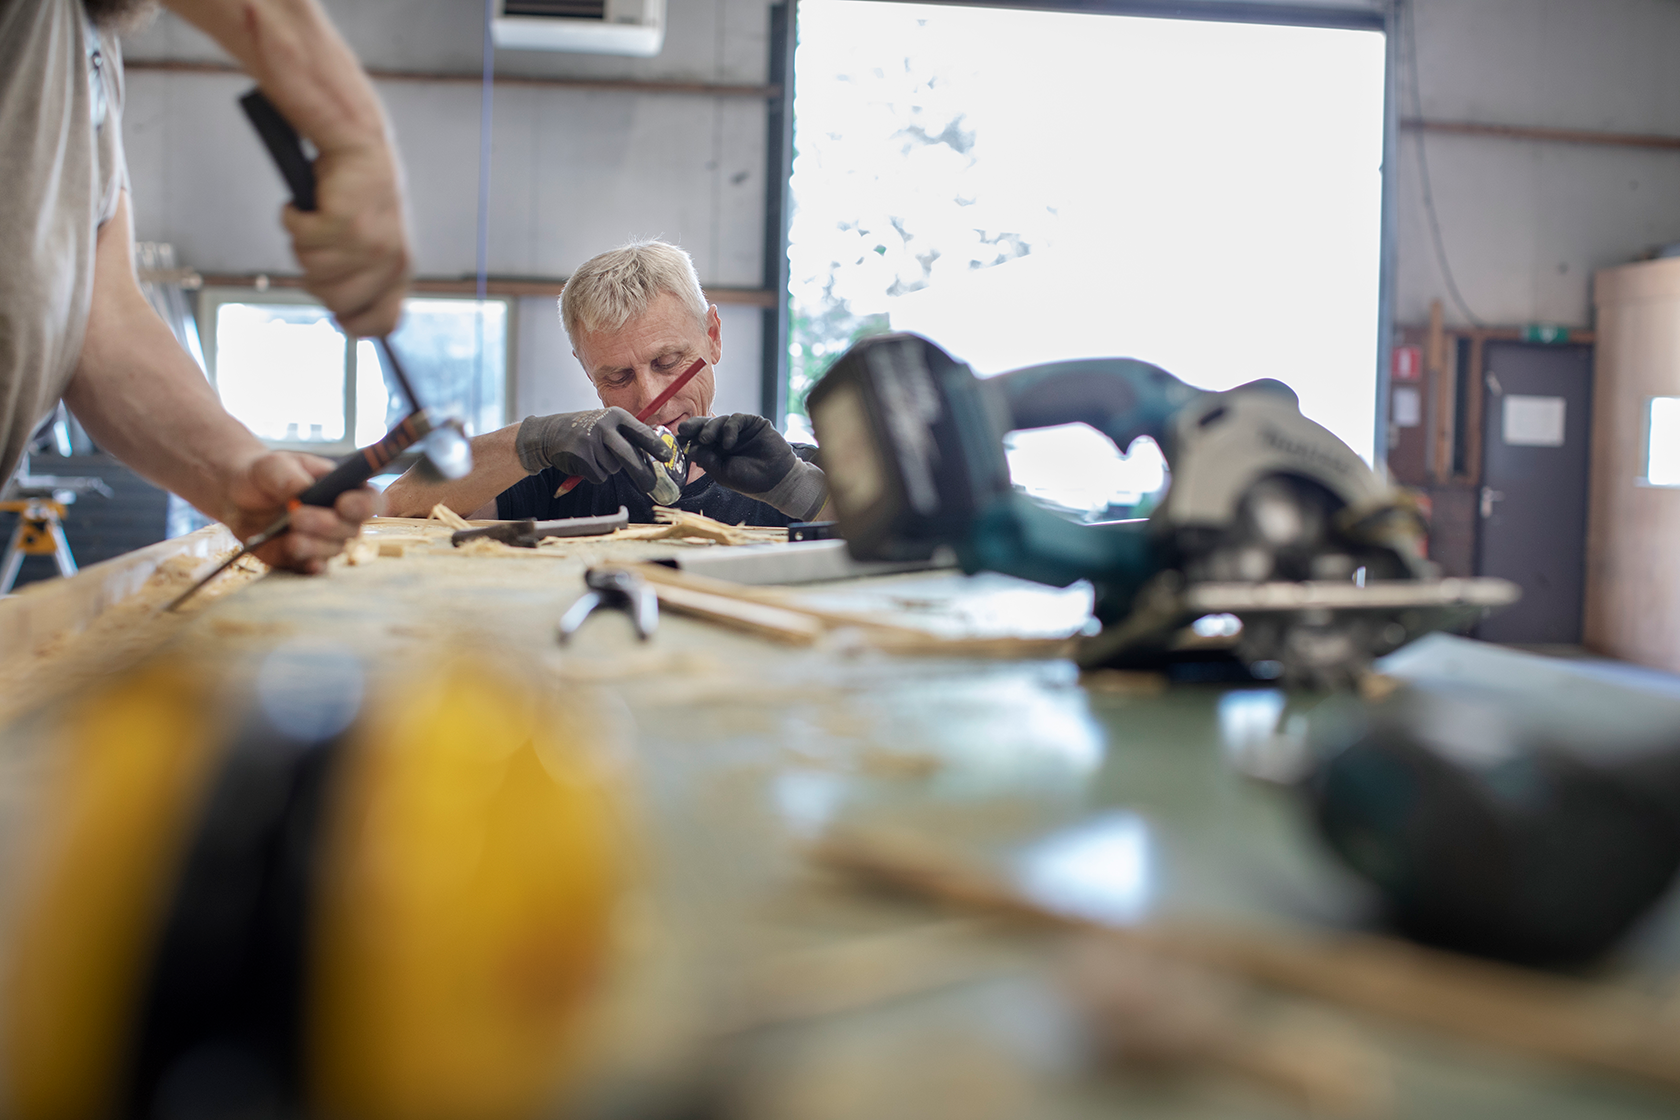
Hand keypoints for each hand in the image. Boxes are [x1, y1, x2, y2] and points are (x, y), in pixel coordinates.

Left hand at [223, 452, 378, 573]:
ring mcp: (324, 540)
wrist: (239, 496)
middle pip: (352, 529)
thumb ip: (288, 475)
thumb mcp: (274, 464)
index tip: (343, 504)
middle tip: (298, 516)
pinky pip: (315, 568)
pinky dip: (312, 567)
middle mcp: (341, 517)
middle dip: (328, 525)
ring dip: (314, 546)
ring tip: (290, 538)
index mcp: (344, 489)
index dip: (363, 506)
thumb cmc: (266, 474)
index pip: (369, 500)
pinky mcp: (305, 558)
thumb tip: (302, 490)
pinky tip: (307, 563)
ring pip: (333, 550)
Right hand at [281, 140, 409, 336]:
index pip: (385, 323)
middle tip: (319, 248)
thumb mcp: (374, 246)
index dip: (354, 322)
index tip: (337, 309)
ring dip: (303, 242)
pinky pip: (299, 235)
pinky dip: (292, 217)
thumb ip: (364, 280)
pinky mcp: (342, 222)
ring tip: (319, 219)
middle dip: (315, 277)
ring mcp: (367, 244)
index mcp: (401, 272)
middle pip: (334, 302)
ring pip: (311, 268)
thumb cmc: (359, 198)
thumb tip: (341, 314)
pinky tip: (308, 205)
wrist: (360, 147)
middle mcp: (390, 262)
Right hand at [515, 408, 671, 490]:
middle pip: (630, 456)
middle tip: (651, 486)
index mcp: (616, 416)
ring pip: (613, 468)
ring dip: (608, 468)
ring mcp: (590, 441)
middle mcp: (604, 426)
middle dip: (642, 474)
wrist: (551, 433)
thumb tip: (657, 453)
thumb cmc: (587, 430)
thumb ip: (629, 435)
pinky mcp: (580, 456)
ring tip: (594, 456)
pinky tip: (584, 462)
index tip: (667, 458)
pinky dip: (595, 475)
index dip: (656, 447)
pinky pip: (599, 476)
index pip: (642, 433)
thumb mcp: (608, 424)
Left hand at [677, 414, 828, 519]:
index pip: (697, 440)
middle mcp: (725, 438)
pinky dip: (729, 429)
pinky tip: (728, 442)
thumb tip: (691, 449)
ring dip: (709, 429)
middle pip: (705, 426)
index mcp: (715, 451)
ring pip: (718, 421)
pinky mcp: (752, 423)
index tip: (676, 439)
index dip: (687, 438)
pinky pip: (736, 419)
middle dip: (693, 427)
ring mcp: (738, 430)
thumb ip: (707, 461)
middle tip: (683, 429)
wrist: (777, 480)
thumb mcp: (722, 474)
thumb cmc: (750, 480)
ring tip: (706, 439)